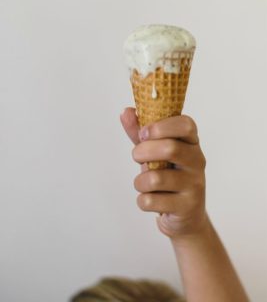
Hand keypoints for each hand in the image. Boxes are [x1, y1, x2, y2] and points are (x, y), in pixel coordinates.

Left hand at [120, 107, 206, 239]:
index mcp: (191, 142)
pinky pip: (152, 201)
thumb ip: (140, 133)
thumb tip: (126, 112)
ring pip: (156, 178)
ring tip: (144, 184)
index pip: (186, 124)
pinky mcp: (187, 207)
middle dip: (143, 152)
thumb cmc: (168, 176)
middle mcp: (197, 161)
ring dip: (140, 181)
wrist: (185, 216)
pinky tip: (151, 200)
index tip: (143, 133)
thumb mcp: (155, 152)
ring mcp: (195, 185)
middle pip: (170, 148)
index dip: (161, 126)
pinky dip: (143, 201)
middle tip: (136, 156)